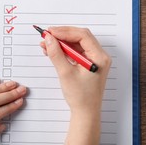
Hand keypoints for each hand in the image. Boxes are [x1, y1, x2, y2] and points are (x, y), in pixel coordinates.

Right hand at [40, 26, 110, 144]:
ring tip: (46, 43)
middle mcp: (99, 56)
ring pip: (76, 43)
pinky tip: (52, 50)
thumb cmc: (81, 97)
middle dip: (62, 35)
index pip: (83, 36)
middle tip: (47, 35)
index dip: (65, 31)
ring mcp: (94, 59)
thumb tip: (48, 39)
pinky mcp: (87, 63)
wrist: (85, 113)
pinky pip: (75, 51)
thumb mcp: (66, 73)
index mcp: (99, 57)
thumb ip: (56, 54)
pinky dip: (64, 49)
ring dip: (61, 42)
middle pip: (80, 37)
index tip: (51, 32)